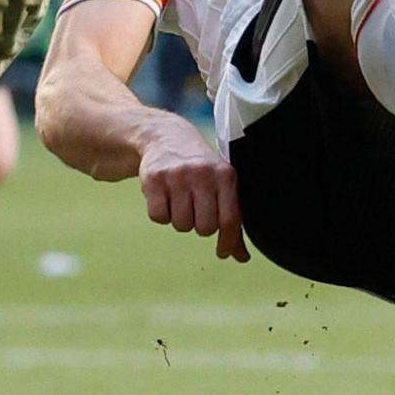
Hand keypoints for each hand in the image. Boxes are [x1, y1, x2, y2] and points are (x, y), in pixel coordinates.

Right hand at [137, 120, 247, 262]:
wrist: (165, 137)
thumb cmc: (200, 169)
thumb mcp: (221, 186)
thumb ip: (232, 221)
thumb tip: (241, 257)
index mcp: (226, 176)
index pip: (230, 219)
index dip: (227, 242)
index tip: (223, 253)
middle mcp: (203, 174)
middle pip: (204, 228)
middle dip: (199, 225)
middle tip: (195, 209)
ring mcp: (177, 175)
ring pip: (181, 225)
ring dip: (180, 219)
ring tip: (180, 199)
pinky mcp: (153, 179)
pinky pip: (159, 217)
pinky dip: (161, 214)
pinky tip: (164, 197)